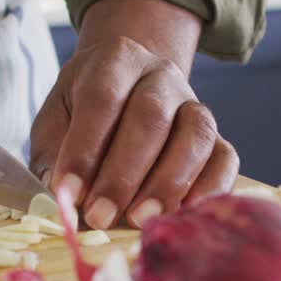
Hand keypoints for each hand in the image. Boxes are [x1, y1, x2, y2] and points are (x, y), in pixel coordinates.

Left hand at [30, 0, 239, 229]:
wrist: (125, 93)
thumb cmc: (80, 115)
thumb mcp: (54, 124)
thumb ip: (55, 156)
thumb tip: (65, 199)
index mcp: (115, 60)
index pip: (102, 98)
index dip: (84, 148)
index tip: (67, 193)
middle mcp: (161, 75)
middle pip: (151, 116)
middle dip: (123, 173)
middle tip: (100, 216)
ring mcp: (194, 104)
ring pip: (195, 135)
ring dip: (167, 182)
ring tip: (139, 220)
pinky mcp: (217, 137)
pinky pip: (225, 159)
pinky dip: (210, 189)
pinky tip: (184, 214)